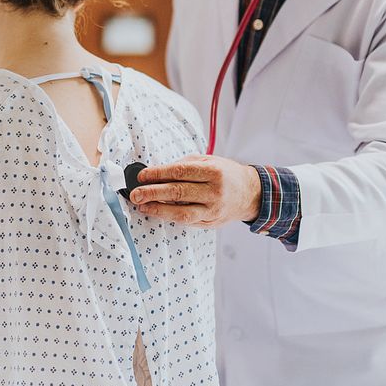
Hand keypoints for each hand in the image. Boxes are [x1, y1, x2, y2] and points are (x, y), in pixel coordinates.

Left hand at [129, 154, 262, 227]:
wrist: (250, 193)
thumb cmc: (225, 174)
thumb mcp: (209, 161)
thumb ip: (185, 166)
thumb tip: (157, 173)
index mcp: (213, 171)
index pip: (180, 172)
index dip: (159, 174)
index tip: (142, 176)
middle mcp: (214, 192)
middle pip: (178, 192)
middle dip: (153, 193)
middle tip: (135, 193)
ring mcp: (213, 210)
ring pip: (181, 213)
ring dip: (159, 210)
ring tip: (143, 206)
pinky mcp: (211, 223)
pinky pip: (187, 221)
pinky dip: (170, 216)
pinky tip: (158, 211)